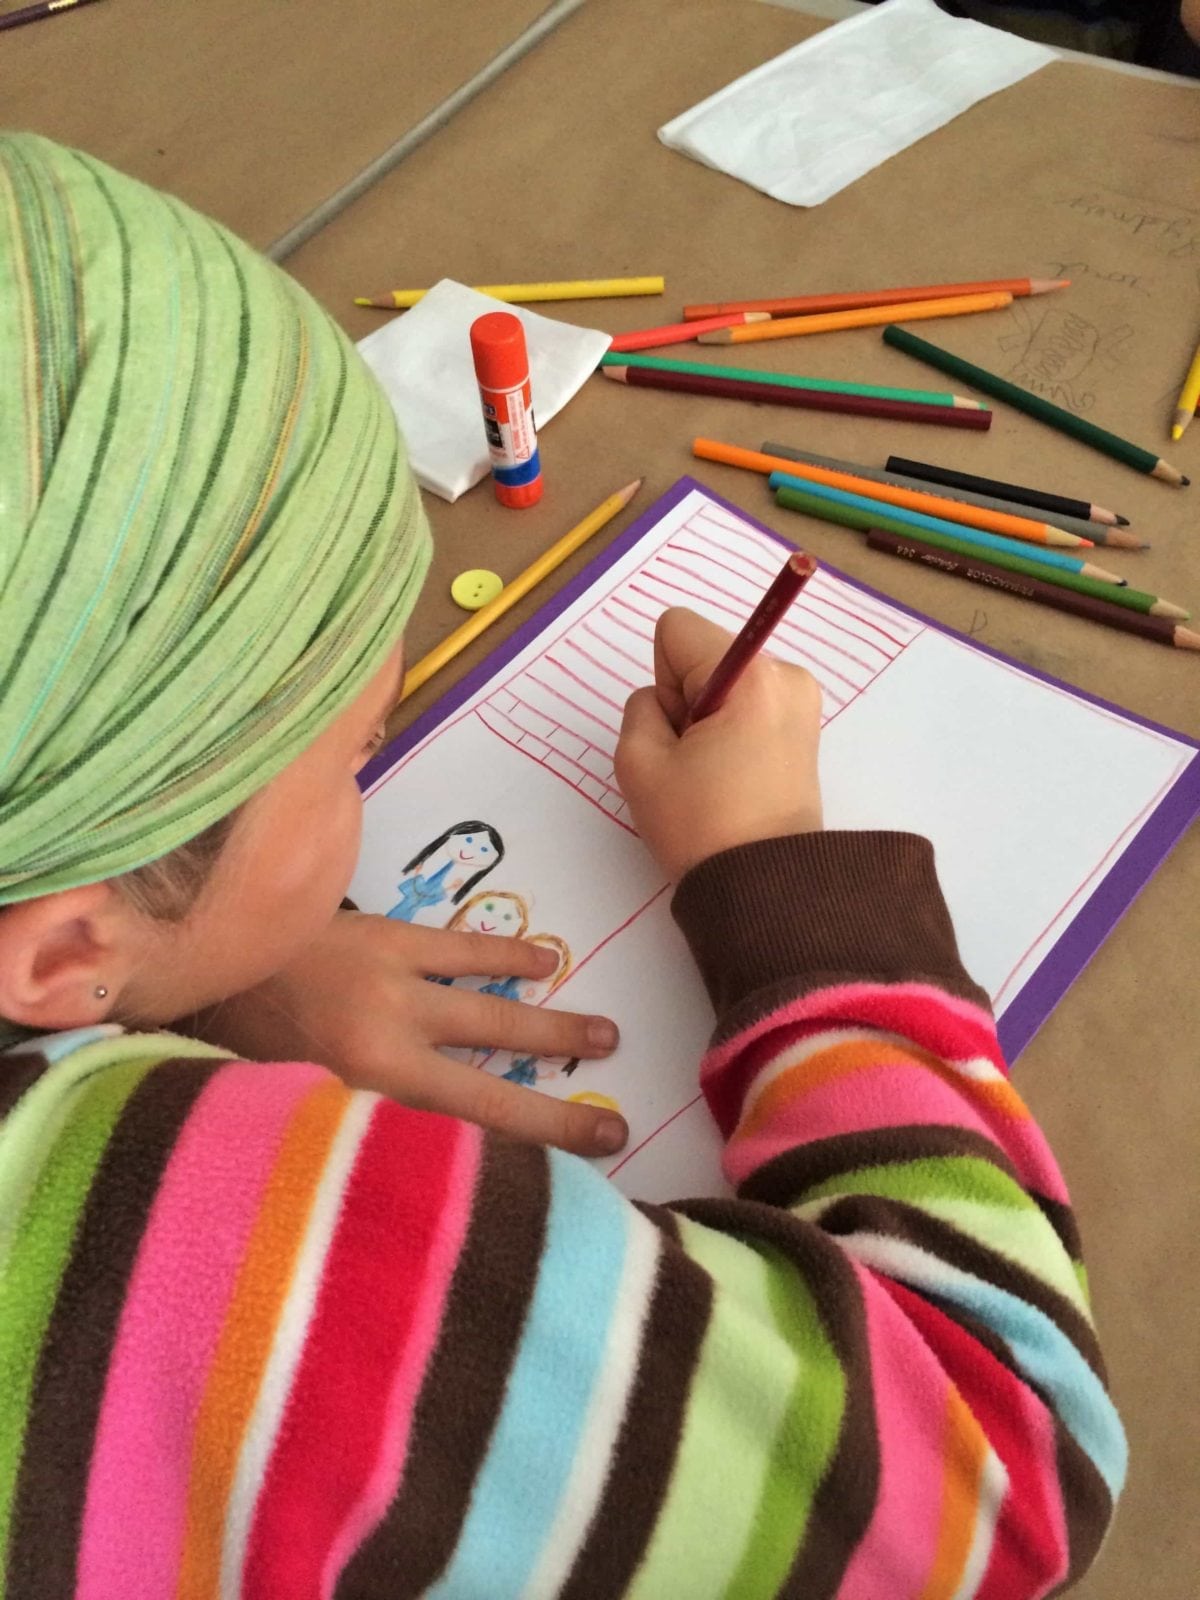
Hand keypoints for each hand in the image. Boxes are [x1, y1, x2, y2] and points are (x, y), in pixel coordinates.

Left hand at [186, 912, 625, 1155]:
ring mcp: (391, 985)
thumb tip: (420, 1174)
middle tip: (618, 1124)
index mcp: (357, 1096)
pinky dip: (504, 956)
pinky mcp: (385, 938)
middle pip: (490, 1089)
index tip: (573, 1179)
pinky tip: (545, 960)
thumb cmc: (237, 1051)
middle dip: (554, 1113)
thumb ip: (356, 1133)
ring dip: (550, 1027)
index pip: (456, 1139)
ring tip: (607, 1033)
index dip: (521, 1160)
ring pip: (488, 1012)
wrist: (196, 963)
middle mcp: (386, 1046)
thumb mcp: (293, 1114)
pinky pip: (460, 949)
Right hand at [615, 607, 822, 880]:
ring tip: (714, 774)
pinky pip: (745, 705)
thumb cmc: (702, 826)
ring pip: (722, 681)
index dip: (662, 680)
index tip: (679, 732)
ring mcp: (801, 701)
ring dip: (706, 720)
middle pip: (703, 654)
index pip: (677, 630)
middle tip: (693, 762)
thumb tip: (669, 701)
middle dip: (686, 700)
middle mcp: (786, 675)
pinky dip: (730, 732)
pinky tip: (732, 776)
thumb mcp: (639, 762)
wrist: (766, 889)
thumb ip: (640, 707)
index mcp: (752, 675)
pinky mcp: (804, 727)